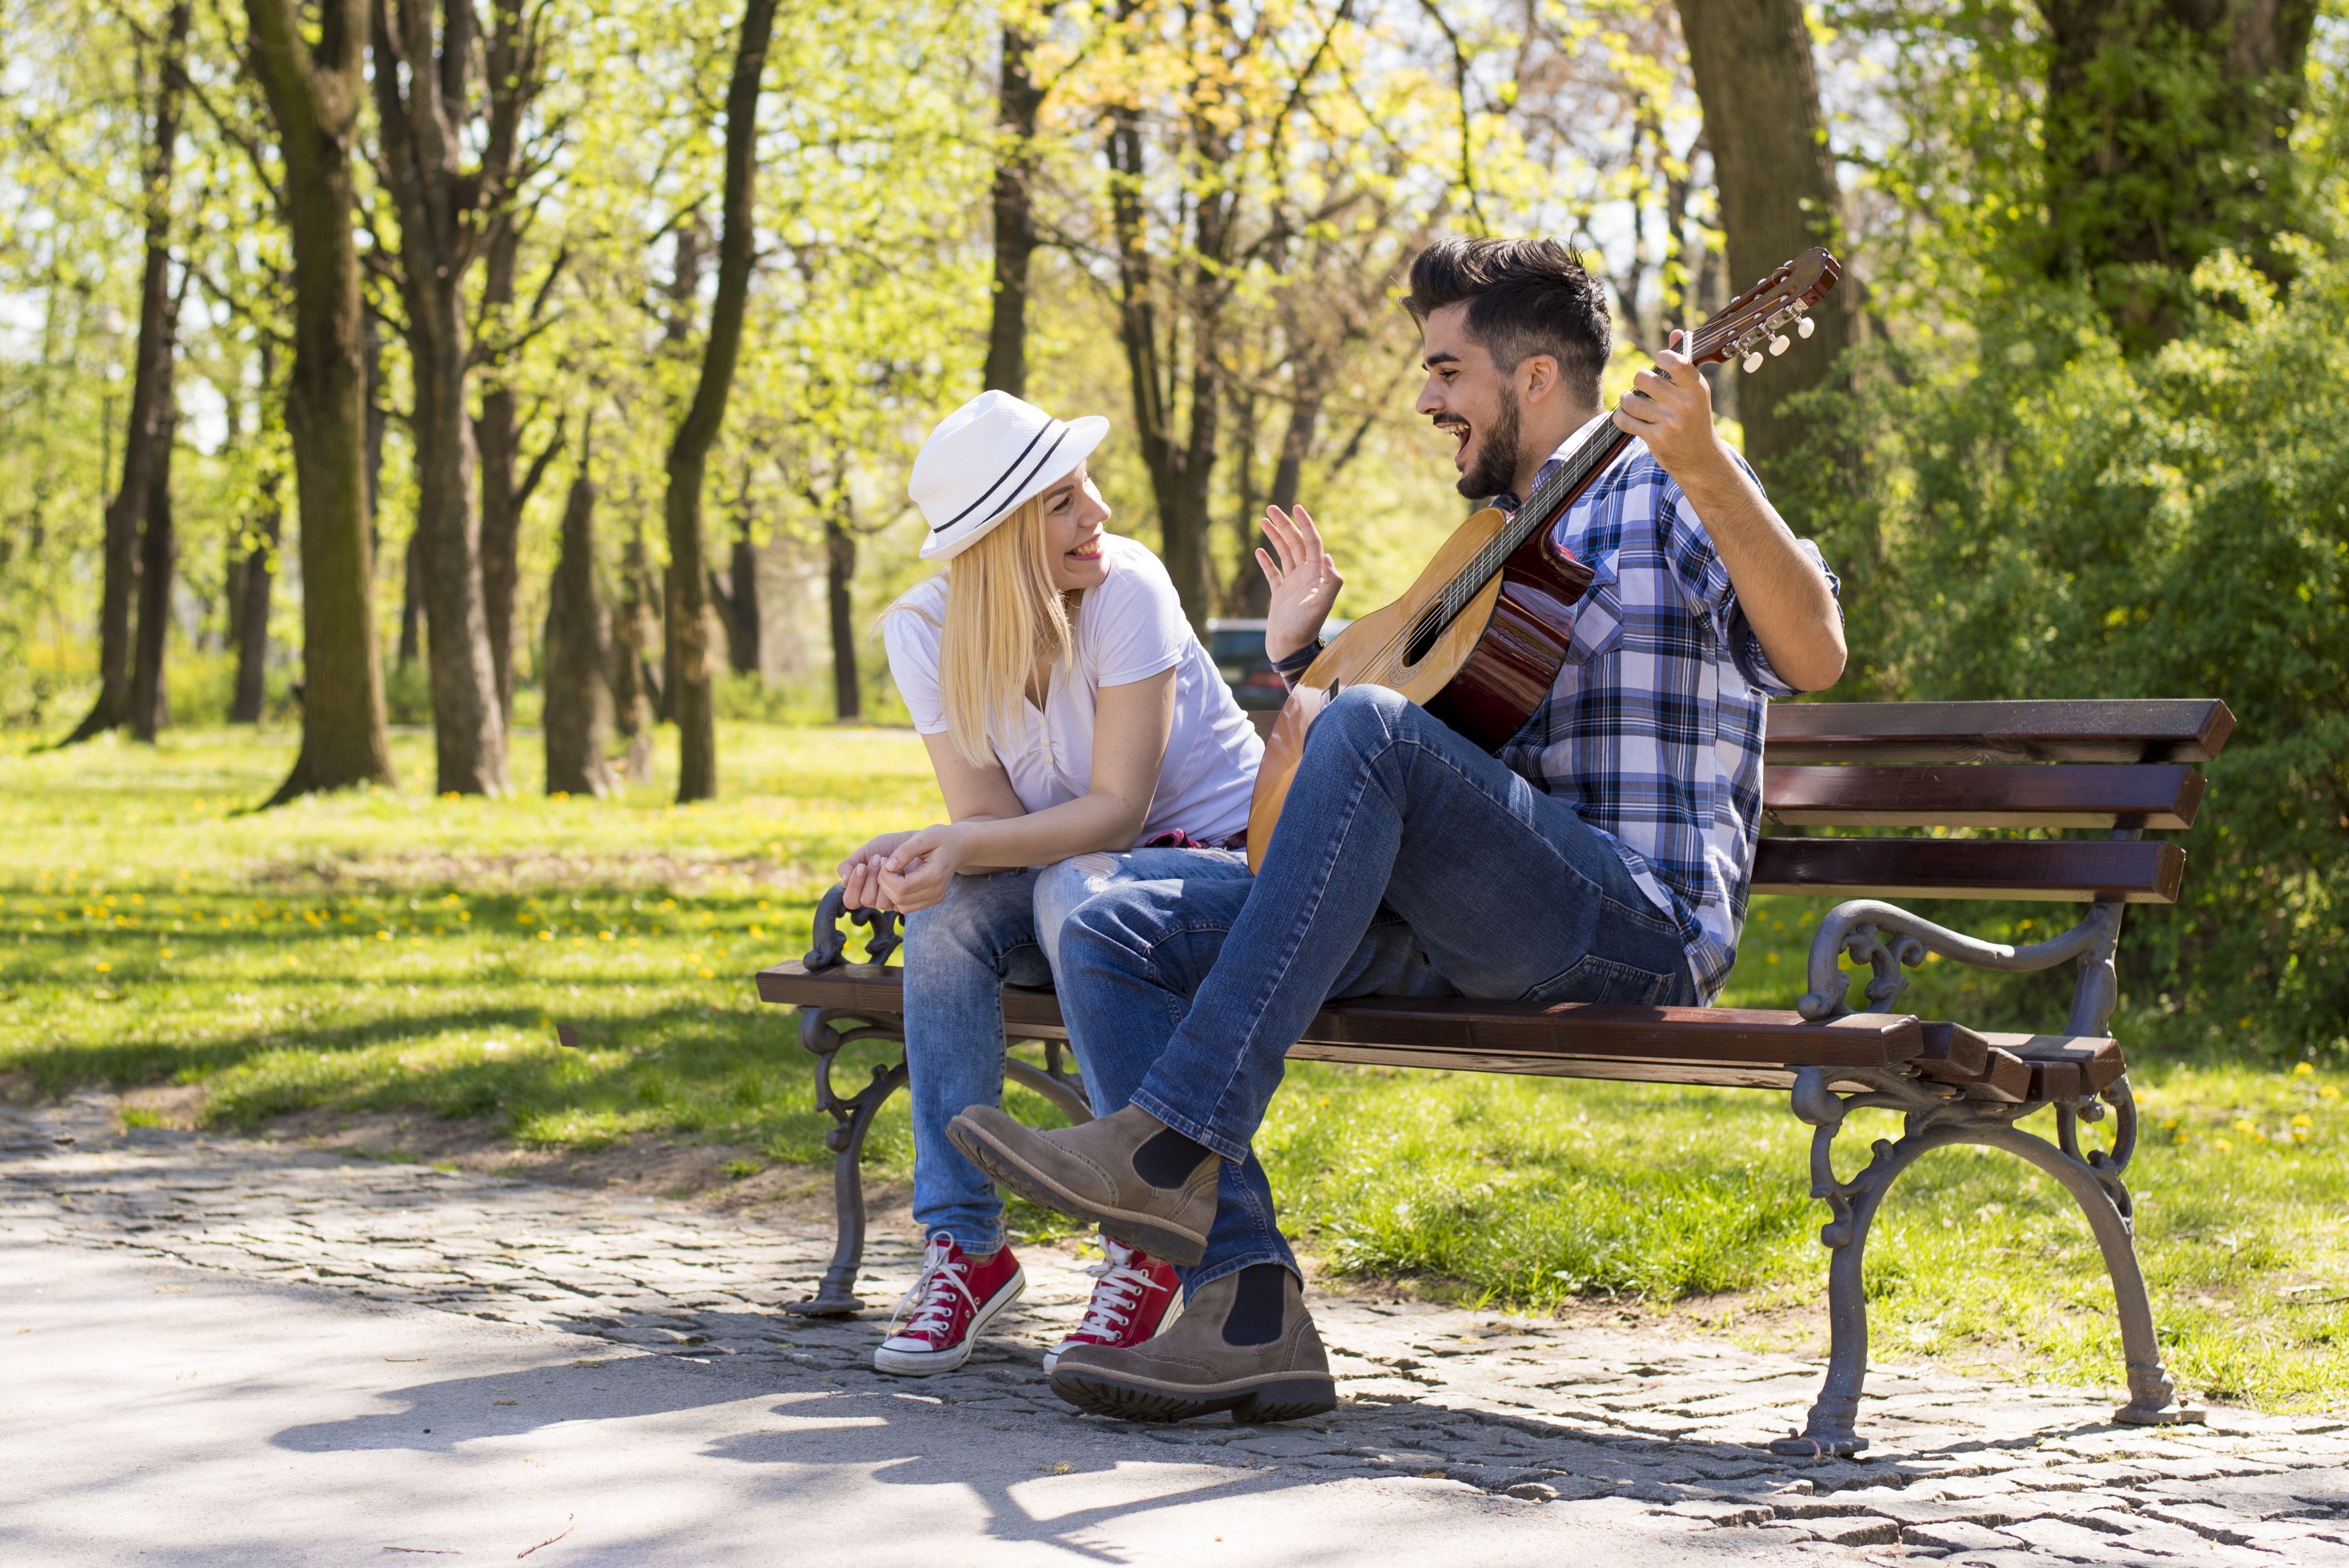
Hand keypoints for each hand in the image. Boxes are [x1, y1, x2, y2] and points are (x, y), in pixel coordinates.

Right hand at [838, 830, 916, 911]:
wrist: (911, 842)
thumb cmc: (887, 847)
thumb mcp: (865, 852)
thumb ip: (849, 865)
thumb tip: (844, 882)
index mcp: (861, 889)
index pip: (850, 901)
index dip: (854, 886)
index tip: (862, 866)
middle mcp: (874, 898)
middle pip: (864, 900)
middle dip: (871, 878)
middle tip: (877, 858)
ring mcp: (889, 901)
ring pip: (879, 902)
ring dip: (882, 879)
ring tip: (888, 860)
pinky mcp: (904, 900)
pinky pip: (894, 900)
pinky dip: (895, 883)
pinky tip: (899, 868)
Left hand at [875, 822, 973, 914]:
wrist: (958, 846)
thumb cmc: (941, 838)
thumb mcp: (924, 836)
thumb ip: (905, 851)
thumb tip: (889, 866)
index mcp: (935, 876)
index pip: (902, 887)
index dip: (886, 876)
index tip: (884, 859)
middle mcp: (936, 892)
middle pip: (899, 899)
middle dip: (885, 883)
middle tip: (884, 865)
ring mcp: (935, 898)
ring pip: (902, 907)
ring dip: (889, 892)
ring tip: (891, 873)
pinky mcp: (932, 901)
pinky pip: (907, 907)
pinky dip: (897, 896)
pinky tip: (898, 879)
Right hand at [1256, 504, 1343, 663]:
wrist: (1290, 650)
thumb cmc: (1305, 629)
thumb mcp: (1320, 605)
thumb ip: (1330, 582)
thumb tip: (1329, 558)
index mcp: (1317, 575)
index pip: (1313, 543)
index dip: (1305, 524)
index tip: (1296, 508)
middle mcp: (1307, 576)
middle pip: (1297, 543)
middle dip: (1285, 525)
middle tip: (1270, 508)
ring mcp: (1293, 585)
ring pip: (1284, 554)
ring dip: (1275, 536)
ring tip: (1263, 520)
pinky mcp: (1280, 595)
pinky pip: (1273, 573)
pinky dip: (1266, 561)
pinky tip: (1259, 550)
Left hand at [1612, 330, 1731, 480]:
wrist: (1700, 459)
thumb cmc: (1694, 418)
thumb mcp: (1695, 391)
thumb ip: (1683, 363)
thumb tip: (1677, 332)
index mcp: (1697, 388)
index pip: (1675, 362)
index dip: (1661, 357)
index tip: (1659, 363)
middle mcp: (1685, 404)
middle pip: (1644, 378)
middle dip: (1638, 382)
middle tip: (1642, 389)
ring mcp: (1670, 422)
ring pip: (1631, 400)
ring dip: (1626, 400)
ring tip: (1632, 402)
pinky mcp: (1656, 439)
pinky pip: (1625, 420)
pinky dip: (1621, 417)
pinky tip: (1627, 417)